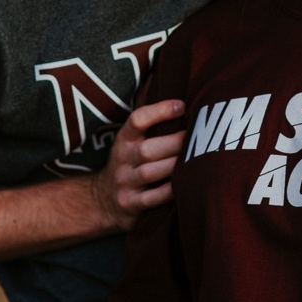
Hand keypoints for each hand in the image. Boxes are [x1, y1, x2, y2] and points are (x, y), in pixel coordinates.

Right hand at [91, 98, 185, 230]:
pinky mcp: (130, 204)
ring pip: (150, 173)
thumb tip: (179, 97)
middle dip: (175, 143)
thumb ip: (152, 123)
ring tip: (195, 161)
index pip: (137, 120)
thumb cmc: (129, 163)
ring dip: (174, 167)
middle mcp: (122, 159)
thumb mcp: (132, 141)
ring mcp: (124, 183)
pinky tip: (185, 186)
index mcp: (124, 139)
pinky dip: (169, 192)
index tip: (182, 106)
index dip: (159, 111)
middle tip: (200, 139)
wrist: (101, 200)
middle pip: (147, 149)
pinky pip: (152, 198)